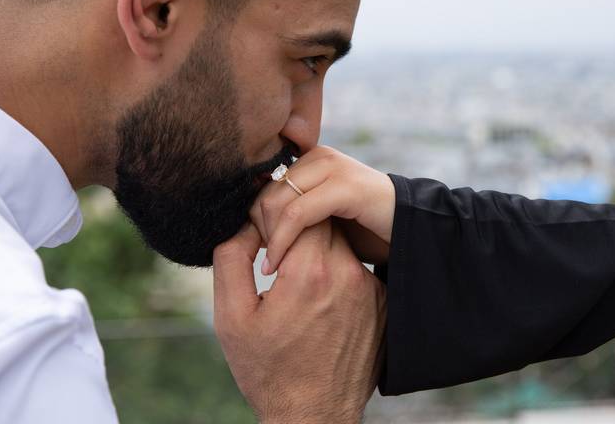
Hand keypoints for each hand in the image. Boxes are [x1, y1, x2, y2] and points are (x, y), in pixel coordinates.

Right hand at [213, 220, 385, 423]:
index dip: (278, 217)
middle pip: (326, 223)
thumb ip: (231, 258)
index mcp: (309, 273)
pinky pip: (358, 271)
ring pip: (343, 246)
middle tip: (279, 256)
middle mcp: (347, 275)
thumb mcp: (231, 318)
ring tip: (298, 282)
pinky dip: (339, 275)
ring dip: (320, 252)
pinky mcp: (382, 304)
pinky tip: (321, 302)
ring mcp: (370, 290)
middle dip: (300, 230)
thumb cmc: (268, 370)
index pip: (301, 212)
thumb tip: (243, 222)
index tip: (262, 238)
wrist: (313, 416)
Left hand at [251, 146, 394, 273]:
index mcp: (313, 160)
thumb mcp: (324, 219)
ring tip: (271, 266)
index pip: (265, 186)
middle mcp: (320, 157)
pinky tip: (277, 264)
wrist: (415, 233)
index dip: (255, 220)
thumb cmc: (369, 231)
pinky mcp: (345, 187)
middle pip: (266, 192)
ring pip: (277, 201)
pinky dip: (282, 240)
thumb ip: (296, 214)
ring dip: (269, 237)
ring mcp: (334, 168)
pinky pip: (298, 213)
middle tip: (264, 262)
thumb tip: (253, 226)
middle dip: (259, 230)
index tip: (256, 252)